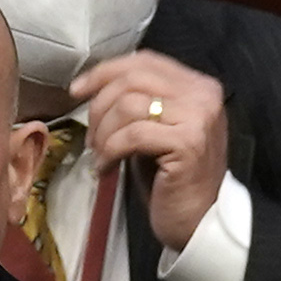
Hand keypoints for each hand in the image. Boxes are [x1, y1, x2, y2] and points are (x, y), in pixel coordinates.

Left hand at [71, 47, 230, 253]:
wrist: (200, 220)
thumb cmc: (172, 178)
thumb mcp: (155, 129)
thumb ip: (140, 101)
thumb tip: (95, 86)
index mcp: (197, 85)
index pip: (144, 61)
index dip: (105, 71)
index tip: (77, 90)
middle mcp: (203, 94)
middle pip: (133, 79)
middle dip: (99, 106)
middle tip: (90, 137)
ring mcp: (198, 117)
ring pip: (128, 105)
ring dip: (103, 132)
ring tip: (100, 155)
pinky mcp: (187, 143)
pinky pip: (132, 134)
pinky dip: (110, 150)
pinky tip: (106, 168)